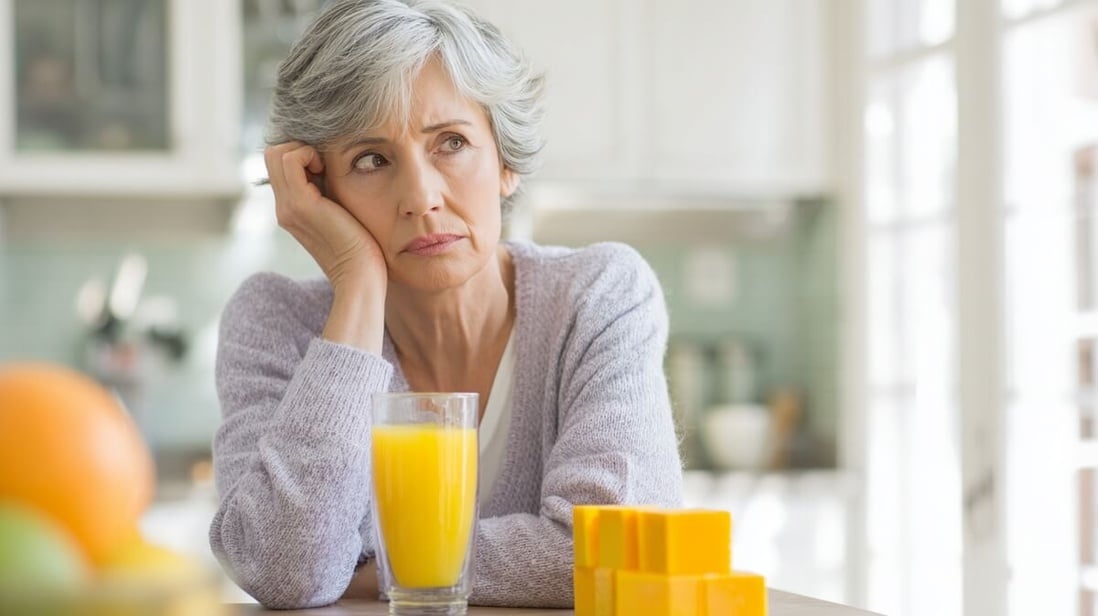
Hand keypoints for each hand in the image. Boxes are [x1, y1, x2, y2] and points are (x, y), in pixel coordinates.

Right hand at [264, 142, 386, 293]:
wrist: (360, 273)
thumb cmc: (360, 246)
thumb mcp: (339, 212)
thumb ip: (329, 193)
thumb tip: (331, 166)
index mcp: (290, 209)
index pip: (278, 165)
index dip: (301, 155)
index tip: (326, 168)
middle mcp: (283, 207)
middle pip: (273, 154)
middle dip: (300, 148)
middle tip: (325, 166)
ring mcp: (288, 206)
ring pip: (277, 153)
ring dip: (304, 150)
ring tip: (325, 169)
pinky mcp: (300, 204)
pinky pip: (290, 159)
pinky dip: (308, 154)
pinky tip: (327, 171)